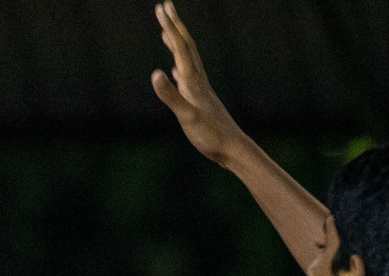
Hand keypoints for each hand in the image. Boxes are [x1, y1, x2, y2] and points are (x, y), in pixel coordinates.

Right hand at [151, 2, 241, 165]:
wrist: (232, 148)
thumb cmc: (209, 134)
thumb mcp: (186, 116)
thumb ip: (170, 95)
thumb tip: (155, 73)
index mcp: (193, 80)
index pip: (180, 47)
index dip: (170, 26)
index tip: (162, 7)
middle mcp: (197, 79)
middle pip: (185, 45)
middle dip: (174, 25)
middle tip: (164, 6)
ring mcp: (199, 89)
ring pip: (186, 58)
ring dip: (176, 42)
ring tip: (167, 31)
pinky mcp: (199, 99)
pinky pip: (186, 76)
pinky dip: (178, 67)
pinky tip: (174, 69)